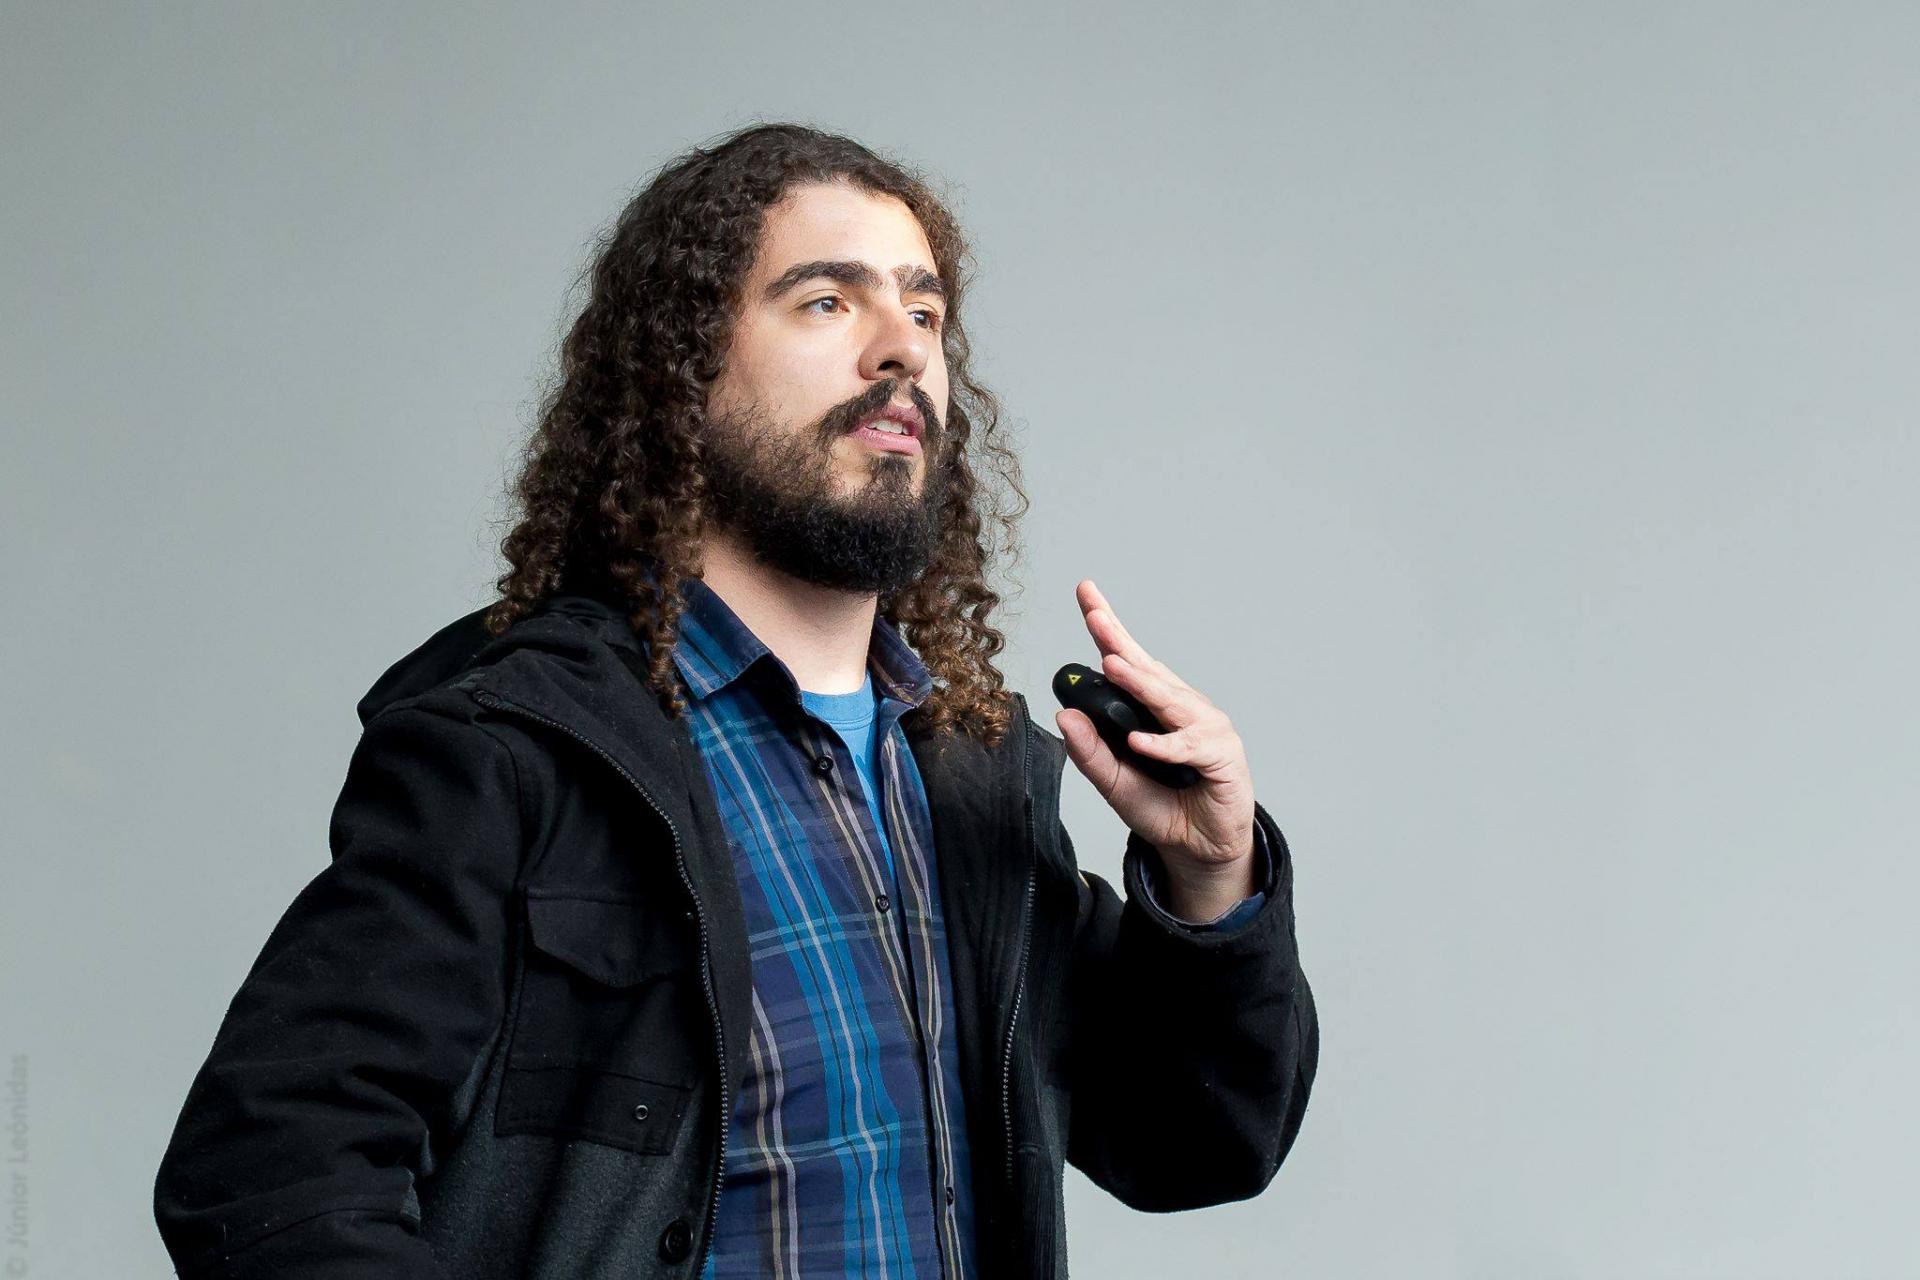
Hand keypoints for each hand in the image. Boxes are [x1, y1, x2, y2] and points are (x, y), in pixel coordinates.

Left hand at [1054, 580, 1257, 903]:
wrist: (1197, 847)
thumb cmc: (1160, 806)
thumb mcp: (1113, 782)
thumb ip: (1090, 753)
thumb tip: (1065, 716)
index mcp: (1153, 706)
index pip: (1128, 659)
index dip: (1108, 625)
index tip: (1085, 592)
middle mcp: (1181, 706)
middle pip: (1147, 668)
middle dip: (1119, 639)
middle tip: (1094, 615)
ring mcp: (1205, 726)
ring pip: (1169, 700)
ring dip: (1140, 684)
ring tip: (1112, 666)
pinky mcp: (1222, 754)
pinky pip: (1189, 745)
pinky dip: (1163, 745)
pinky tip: (1139, 743)